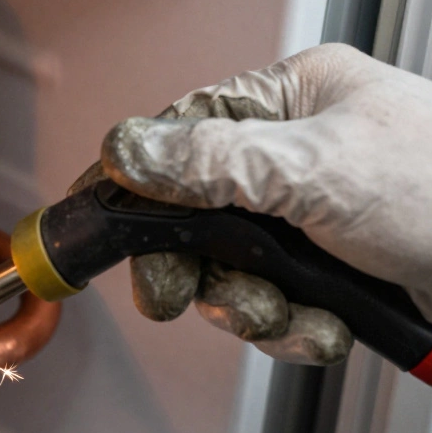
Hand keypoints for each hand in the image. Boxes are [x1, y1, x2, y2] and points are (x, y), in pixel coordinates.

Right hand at [84, 43, 431, 364]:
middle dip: (199, 267)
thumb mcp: (316, 171)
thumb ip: (211, 164)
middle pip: (196, 216)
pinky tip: (324, 328)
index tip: (98, 224)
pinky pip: (273, 305)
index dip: (136, 186)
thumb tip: (126, 151)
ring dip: (250, 307)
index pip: (182, 135)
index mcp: (294, 102)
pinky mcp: (333, 273)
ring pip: (231, 271)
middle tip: (181, 295)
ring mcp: (316, 218)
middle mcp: (299, 156)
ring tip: (288, 313)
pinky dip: (291, 329)